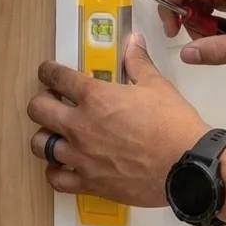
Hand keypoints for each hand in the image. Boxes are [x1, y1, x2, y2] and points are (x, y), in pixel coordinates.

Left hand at [27, 33, 209, 206]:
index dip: (48, 72)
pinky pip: (55, 178)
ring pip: (40, 144)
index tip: (48, 72)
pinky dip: (55, 171)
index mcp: (97, 98)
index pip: (58, 77)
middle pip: (38, 109)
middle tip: (52, 101)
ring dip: (45, 135)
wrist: (187, 165)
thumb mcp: (158, 86)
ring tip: (57, 134)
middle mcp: (81, 126)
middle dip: (41, 101)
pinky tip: (63, 165)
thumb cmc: (174, 125)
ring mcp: (81, 156)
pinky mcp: (89, 182)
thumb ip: (138, 63)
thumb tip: (134, 42)